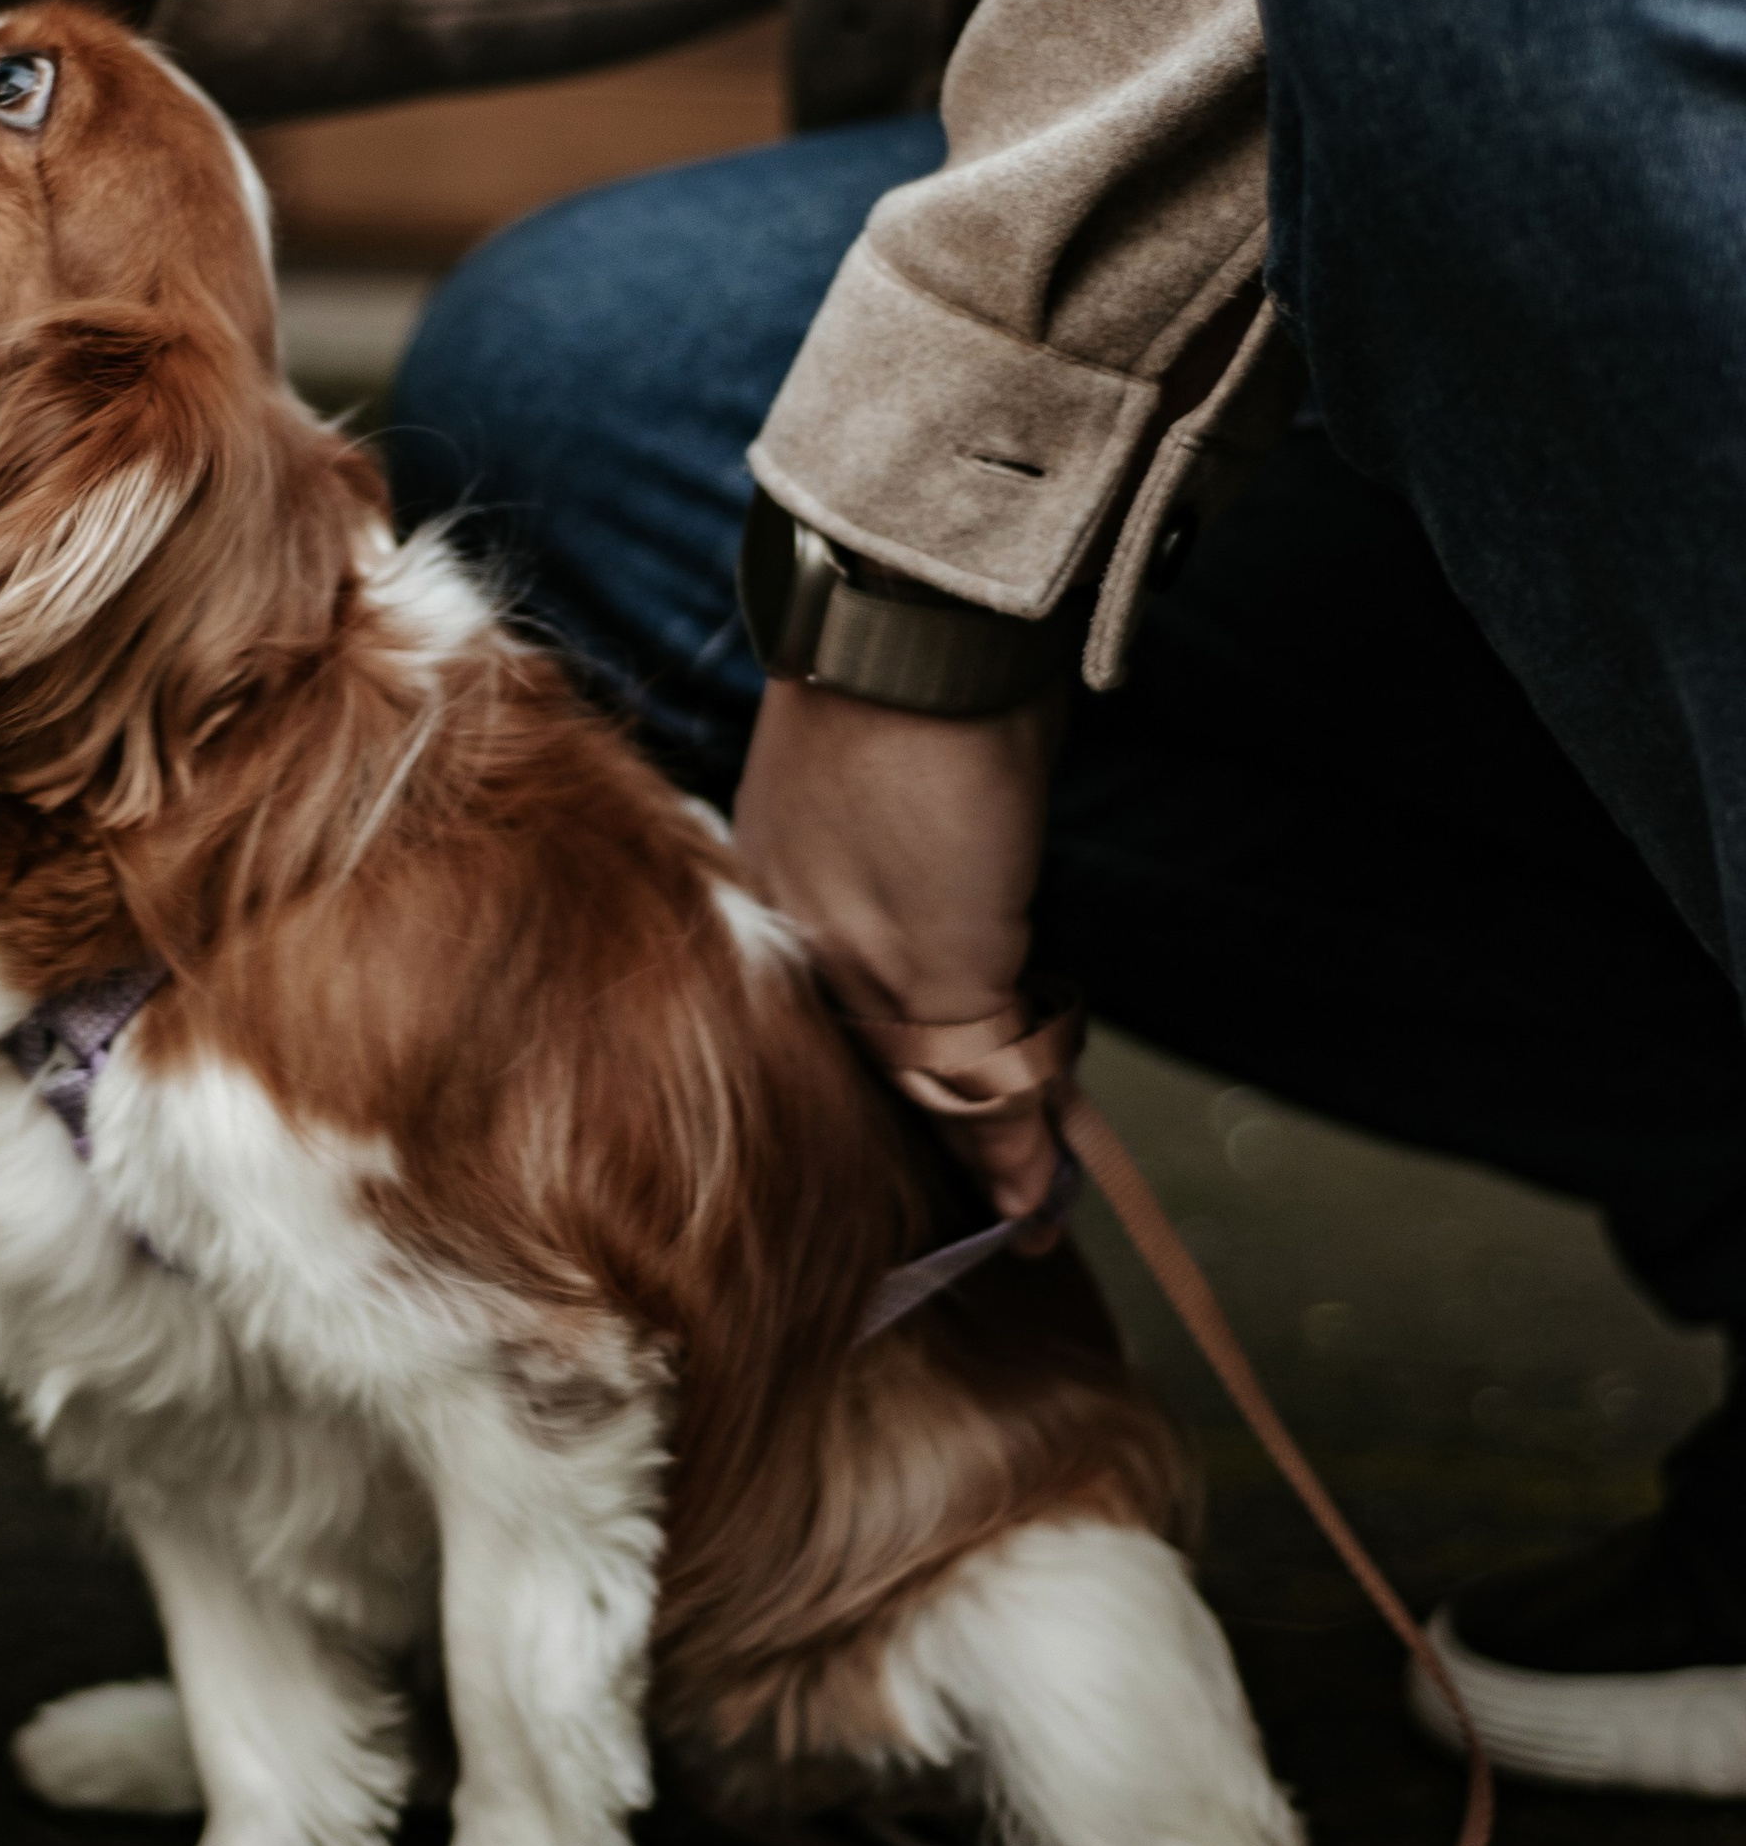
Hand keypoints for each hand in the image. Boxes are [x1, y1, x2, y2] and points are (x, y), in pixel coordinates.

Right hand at [732, 675, 1063, 1221]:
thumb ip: (977, 1080)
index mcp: (797, 962)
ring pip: (925, 988)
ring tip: (1045, 1106)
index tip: (1035, 1231)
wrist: (931, 613)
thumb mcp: (944, 961)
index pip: (892, 1096)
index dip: (971, 1165)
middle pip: (900, 1048)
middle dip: (970, 1118)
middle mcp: (813, 917)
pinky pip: (951, 925)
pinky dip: (989, 975)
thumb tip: (1018, 1204)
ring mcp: (857, 852)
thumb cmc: (915, 791)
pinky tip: (1019, 982)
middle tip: (1048, 1189)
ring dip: (985, 1047)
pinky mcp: (914, 802)